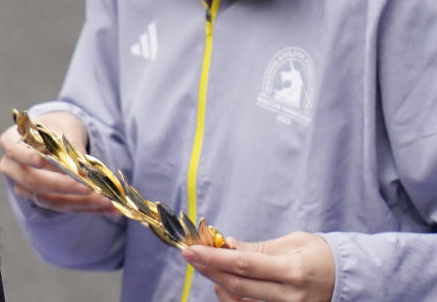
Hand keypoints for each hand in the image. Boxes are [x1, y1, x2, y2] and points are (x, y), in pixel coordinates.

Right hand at [0, 111, 115, 213]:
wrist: (57, 137)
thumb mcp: (65, 125)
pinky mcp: (44, 200)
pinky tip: (110, 208)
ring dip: (80, 202)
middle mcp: (13, 167)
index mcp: (12, 141)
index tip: (43, 160)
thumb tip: (80, 160)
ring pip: (49, 200)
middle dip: (62, 185)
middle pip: (33, 181)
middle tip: (86, 185)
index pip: (13, 149)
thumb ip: (70, 141)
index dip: (26, 156)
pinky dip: (89, 208)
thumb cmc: (57, 127)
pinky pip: (65, 207)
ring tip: (106, 199)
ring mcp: (26, 188)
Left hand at [182, 231, 334, 301]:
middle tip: (189, 255)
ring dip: (219, 284)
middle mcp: (290, 295)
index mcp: (293, 270)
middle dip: (209, 270)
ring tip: (211, 267)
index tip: (191, 250)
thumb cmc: (320, 255)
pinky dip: (234, 297)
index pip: (244, 265)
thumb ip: (258, 248)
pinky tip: (226, 284)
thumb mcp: (293, 242)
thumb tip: (227, 245)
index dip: (214, 258)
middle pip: (238, 286)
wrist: (349, 279)